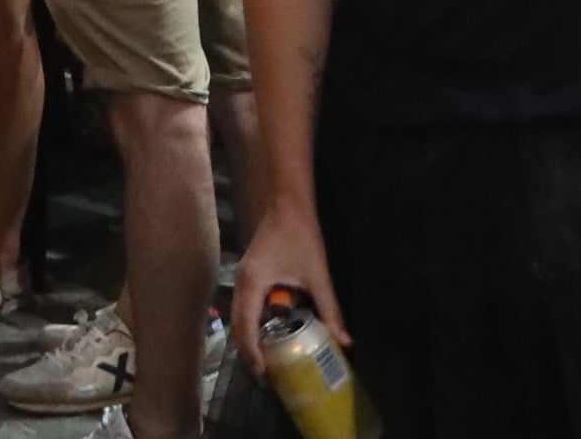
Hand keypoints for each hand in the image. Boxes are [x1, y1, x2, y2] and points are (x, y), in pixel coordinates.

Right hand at [236, 210, 345, 369]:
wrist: (287, 205)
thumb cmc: (300, 237)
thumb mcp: (317, 276)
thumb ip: (329, 309)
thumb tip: (344, 341)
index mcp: (253, 284)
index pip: (246, 325)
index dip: (252, 352)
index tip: (264, 374)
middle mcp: (241, 282)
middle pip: (236, 324)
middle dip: (247, 351)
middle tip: (265, 375)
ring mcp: (243, 278)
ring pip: (239, 316)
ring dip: (249, 338)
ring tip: (266, 360)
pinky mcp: (249, 275)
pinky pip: (245, 306)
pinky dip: (252, 324)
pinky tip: (269, 333)